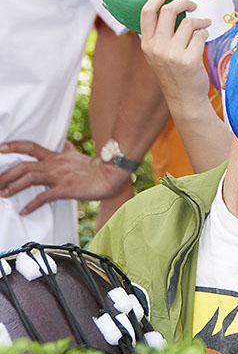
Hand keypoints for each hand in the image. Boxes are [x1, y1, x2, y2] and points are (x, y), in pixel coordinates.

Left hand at [0, 140, 130, 215]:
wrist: (110, 174)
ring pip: (30, 177)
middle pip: (24, 165)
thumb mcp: (78, 155)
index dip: (13, 146)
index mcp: (56, 156)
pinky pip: (44, 196)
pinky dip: (32, 204)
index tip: (0, 148)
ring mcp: (58, 176)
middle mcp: (54, 164)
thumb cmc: (95, 167)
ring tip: (3, 194)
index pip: (30, 147)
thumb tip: (65, 143)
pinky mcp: (65, 188)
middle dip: (6, 174)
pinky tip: (24, 210)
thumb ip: (68, 150)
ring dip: (14, 186)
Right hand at [140, 0, 212, 118]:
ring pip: (189, 23)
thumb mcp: (157, 55)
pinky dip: (204, 34)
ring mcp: (172, 54)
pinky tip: (203, 40)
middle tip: (192, 4)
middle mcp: (157, 48)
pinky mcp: (189, 60)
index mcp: (147, 44)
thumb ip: (160, 34)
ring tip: (204, 25)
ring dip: (200, 21)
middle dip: (183, 2)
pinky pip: (200, 35)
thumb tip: (172, 6)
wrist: (184, 99)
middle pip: (169, 11)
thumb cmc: (174, 74)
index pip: (147, 12)